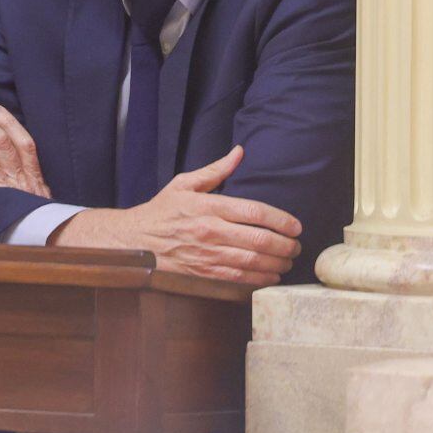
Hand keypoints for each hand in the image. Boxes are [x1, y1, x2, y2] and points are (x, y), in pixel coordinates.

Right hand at [50, 146, 302, 286]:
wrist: (136, 241)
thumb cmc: (162, 210)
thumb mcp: (184, 184)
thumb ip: (215, 170)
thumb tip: (239, 152)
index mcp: (207, 206)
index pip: (253, 212)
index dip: (280, 219)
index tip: (295, 225)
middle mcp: (210, 231)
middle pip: (259, 240)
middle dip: (285, 244)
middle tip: (297, 245)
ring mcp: (208, 255)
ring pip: (253, 262)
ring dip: (277, 263)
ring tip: (288, 260)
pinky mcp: (205, 273)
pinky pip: (240, 279)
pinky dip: (260, 279)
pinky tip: (271, 275)